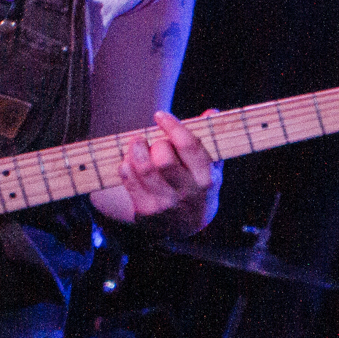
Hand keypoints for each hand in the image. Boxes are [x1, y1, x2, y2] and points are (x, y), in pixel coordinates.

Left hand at [118, 110, 220, 237]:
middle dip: (156, 144)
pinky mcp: (146, 211)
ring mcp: (166, 204)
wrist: (187, 225)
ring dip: (136, 150)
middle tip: (154, 142)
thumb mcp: (210, 167)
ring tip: (136, 143)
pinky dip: (126, 165)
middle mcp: (188, 193)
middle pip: (164, 159)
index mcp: (208, 178)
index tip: (160, 116)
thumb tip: (212, 112)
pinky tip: (130, 162)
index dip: (173, 127)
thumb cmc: (198, 185)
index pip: (190, 147)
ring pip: (143, 169)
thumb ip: (209, 140)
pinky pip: (129, 180)